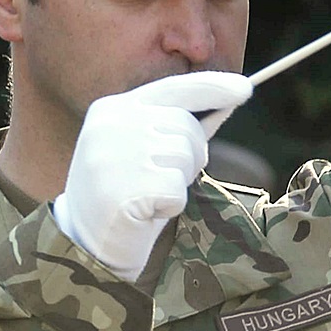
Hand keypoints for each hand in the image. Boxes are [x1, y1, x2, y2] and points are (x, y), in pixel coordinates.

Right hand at [51, 72, 252, 281]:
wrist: (86, 243)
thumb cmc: (124, 194)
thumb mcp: (143, 150)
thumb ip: (177, 125)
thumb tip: (228, 100)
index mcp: (111, 109)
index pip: (172, 89)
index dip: (212, 87)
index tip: (244, 88)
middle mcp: (111, 124)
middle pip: (185, 125)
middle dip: (190, 155)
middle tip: (162, 180)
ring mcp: (115, 154)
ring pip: (185, 156)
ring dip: (178, 182)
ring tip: (148, 195)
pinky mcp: (125, 188)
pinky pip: (177, 190)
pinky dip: (170, 206)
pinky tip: (145, 212)